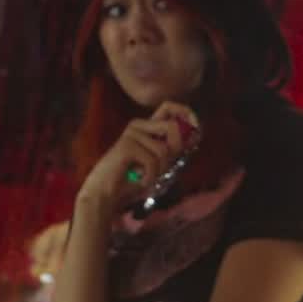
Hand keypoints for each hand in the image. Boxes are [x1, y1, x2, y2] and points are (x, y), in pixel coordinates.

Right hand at [78, 102, 200, 217]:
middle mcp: (139, 125)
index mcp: (147, 127)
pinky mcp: (127, 145)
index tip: (196, 130)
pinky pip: (153, 162)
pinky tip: (139, 181)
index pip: (170, 107)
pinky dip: (150, 177)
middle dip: (175, 152)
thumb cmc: (132, 180)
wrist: (106, 194)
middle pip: (173, 127)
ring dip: (160, 171)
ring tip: (146, 177)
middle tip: (162, 169)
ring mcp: (132, 133)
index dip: (187, 114)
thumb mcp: (159, 163)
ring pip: (164, 150)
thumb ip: (174, 149)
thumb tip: (195, 134)